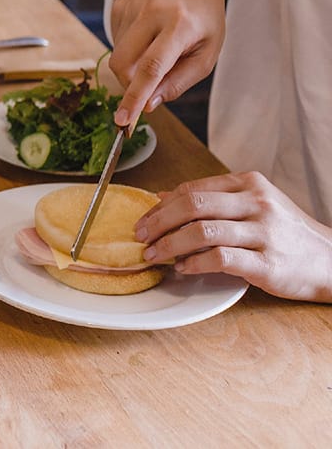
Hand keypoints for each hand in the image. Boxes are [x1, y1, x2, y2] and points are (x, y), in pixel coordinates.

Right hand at [108, 0, 225, 127]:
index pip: (152, 66)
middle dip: (130, 85)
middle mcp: (152, 11)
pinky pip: (115, 41)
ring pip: (117, 55)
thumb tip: (148, 103)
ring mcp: (131, 6)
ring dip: (133, 64)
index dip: (136, 96)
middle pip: (124, 63)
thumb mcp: (207, 54)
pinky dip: (129, 49)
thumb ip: (180, 81)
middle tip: (147, 88)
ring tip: (157, 48)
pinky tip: (147, 36)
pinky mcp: (118, 5)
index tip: (123, 120)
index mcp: (181, 24)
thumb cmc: (204, 19)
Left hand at [135, 172, 331, 301]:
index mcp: (249, 184)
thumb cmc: (286, 233)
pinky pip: (220, 259)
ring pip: (202, 231)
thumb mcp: (255, 205)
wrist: (331, 261)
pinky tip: (183, 268)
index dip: (161, 206)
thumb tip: (163, 196)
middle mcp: (257, 203)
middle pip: (192, 205)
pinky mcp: (267, 262)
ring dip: (170, 245)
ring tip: (154, 255)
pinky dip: (194, 264)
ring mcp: (264, 232)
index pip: (192, 189)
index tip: (144, 219)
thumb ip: (214, 199)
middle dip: (158, 222)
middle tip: (140, 236)